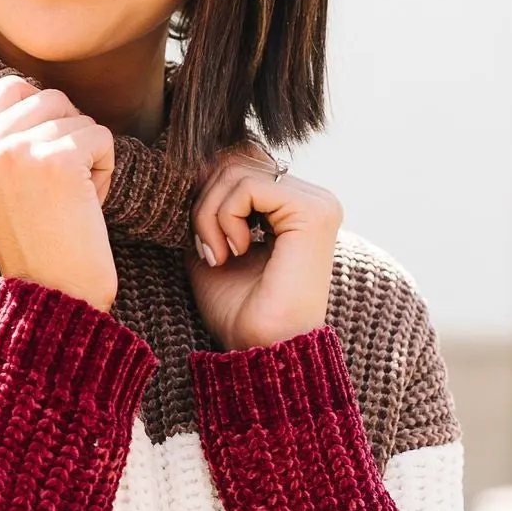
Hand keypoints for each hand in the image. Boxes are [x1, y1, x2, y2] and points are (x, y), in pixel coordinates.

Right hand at [0, 73, 117, 312]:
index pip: (11, 88)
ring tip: (70, 201)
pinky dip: (105, 169)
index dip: (42, 117)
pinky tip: (87, 205)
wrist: (51, 296)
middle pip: (49, 98)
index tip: (43, 165)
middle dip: (67, 136)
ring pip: (77, 117)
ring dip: (87, 157)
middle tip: (59, 188)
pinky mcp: (56, 160)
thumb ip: (4, 139)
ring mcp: (15, 151)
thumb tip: (39, 94)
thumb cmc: (35, 243)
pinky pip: (100, 136)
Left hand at [187, 150, 342, 349]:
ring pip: (237, 170)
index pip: (240, 163)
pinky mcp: (313, 212)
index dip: (206, 191)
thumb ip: (210, 203)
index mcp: (294, 206)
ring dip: (209, 214)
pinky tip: (233, 251)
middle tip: (207, 249)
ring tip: (217, 254)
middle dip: (205, 202)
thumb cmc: (239, 309)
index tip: (203, 241)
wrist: (261, 350)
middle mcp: (312, 199)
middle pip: (237, 160)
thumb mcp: (213, 242)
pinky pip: (248, 186)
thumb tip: (194, 163)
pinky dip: (223, 217)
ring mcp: (317, 203)